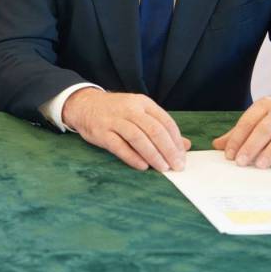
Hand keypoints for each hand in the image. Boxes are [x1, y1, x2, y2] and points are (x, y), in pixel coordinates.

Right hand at [62, 88, 190, 170]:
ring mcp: (114, 120)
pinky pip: (119, 146)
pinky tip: (143, 166)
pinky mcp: (101, 132)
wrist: (84, 104)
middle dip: (168, 150)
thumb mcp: (140, 113)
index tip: (183, 157)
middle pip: (154, 130)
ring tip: (163, 168)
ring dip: (153, 155)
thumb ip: (162, 128)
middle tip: (177, 166)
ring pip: (138, 138)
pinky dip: (133, 157)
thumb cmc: (117, 111)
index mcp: (143, 103)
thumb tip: (186, 145)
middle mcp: (129, 109)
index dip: (176, 141)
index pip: (165, 122)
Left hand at [212, 91, 270, 169]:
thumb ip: (238, 132)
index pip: (248, 121)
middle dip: (251, 146)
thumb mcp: (257, 118)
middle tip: (241, 162)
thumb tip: (217, 145)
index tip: (229, 154)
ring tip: (259, 165)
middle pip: (265, 128)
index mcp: (264, 104)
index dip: (237, 138)